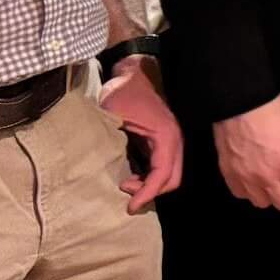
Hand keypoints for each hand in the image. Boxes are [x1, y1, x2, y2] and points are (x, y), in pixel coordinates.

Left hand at [99, 59, 184, 210]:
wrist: (135, 72)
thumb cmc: (124, 92)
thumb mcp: (113, 115)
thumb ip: (112, 141)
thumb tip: (104, 169)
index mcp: (166, 137)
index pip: (162, 176)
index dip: (147, 194)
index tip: (128, 207)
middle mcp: (174, 141)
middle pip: (172, 180)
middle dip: (150, 193)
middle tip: (126, 197)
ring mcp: (172, 141)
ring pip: (170, 175)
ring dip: (150, 186)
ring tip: (126, 185)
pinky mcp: (164, 141)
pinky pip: (163, 166)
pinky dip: (150, 177)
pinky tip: (131, 175)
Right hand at [216, 95, 279, 211]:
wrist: (242, 103)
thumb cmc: (276, 113)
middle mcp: (268, 177)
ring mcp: (246, 177)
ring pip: (262, 203)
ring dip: (271, 196)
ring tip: (273, 183)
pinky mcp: (229, 174)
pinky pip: (241, 194)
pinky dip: (250, 191)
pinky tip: (254, 180)